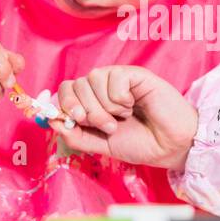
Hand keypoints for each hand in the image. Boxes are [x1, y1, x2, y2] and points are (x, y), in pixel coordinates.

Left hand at [51, 66, 197, 169]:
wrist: (169, 146)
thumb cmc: (139, 144)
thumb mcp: (100, 145)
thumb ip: (75, 135)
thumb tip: (50, 120)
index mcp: (92, 102)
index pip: (65, 90)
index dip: (64, 105)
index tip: (76, 122)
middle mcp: (102, 88)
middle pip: (75, 85)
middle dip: (87, 111)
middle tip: (108, 126)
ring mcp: (118, 79)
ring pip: (92, 79)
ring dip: (105, 107)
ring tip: (123, 118)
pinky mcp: (135, 74)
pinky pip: (113, 77)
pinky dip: (120, 97)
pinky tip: (133, 104)